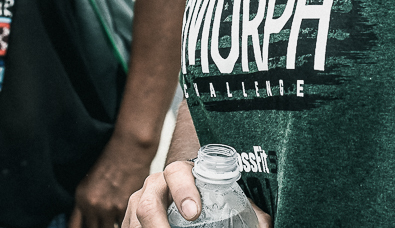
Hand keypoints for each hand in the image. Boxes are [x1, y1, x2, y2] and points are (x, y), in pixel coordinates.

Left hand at [71, 134, 154, 227]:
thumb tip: (88, 220)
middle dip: (97, 227)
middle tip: (102, 222)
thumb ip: (86, 204)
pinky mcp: (126, 208)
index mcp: (81, 199)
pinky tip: (129, 215)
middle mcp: (92, 205)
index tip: (86, 226)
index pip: (74, 227)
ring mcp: (109, 208)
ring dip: (111, 226)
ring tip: (114, 217)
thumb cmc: (112, 160)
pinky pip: (124, 224)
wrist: (130, 148)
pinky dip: (125, 221)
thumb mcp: (90, 181)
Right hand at [122, 159, 271, 227]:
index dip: (183, 191)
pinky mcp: (128, 223)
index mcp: (179, 174)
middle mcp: (153, 186)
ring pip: (133, 222)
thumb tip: (266, 224)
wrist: (183, 201)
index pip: (177, 173)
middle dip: (157, 226)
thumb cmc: (206, 199)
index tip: (194, 214)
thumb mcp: (226, 201)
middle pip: (147, 204)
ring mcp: (136, 205)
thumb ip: (248, 211)